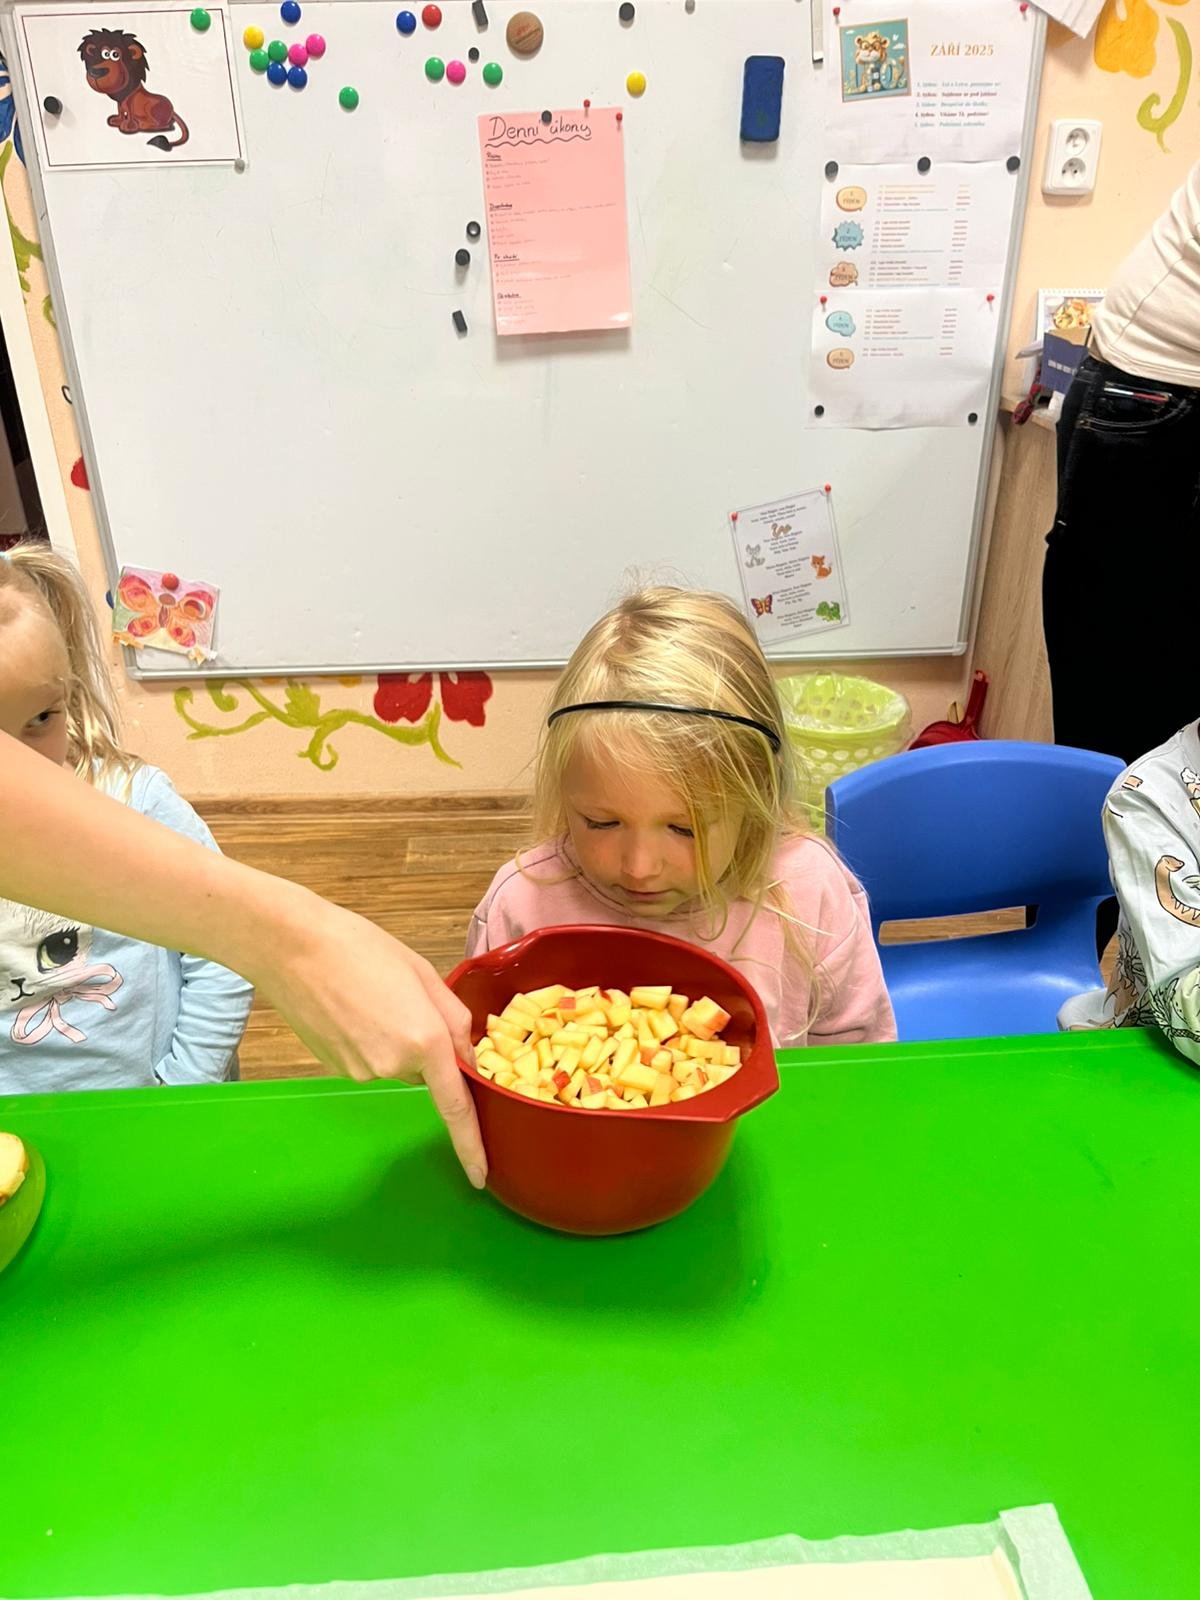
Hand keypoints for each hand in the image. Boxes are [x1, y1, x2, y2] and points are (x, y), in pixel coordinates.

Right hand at [256, 894, 486, 1187]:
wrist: (291, 947)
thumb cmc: (360, 946)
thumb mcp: (422, 972)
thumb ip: (453, 1017)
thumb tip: (467, 1056)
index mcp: (426, 1039)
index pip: (456, 1106)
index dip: (471, 1145)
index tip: (480, 1177)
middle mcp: (394, 1066)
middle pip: (426, 1071)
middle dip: (425, 1045)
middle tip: (403, 998)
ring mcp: (360, 1071)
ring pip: (395, 1064)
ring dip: (394, 1039)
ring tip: (370, 996)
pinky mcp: (335, 1068)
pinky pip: (368, 1061)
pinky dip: (368, 1040)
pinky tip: (349, 1009)